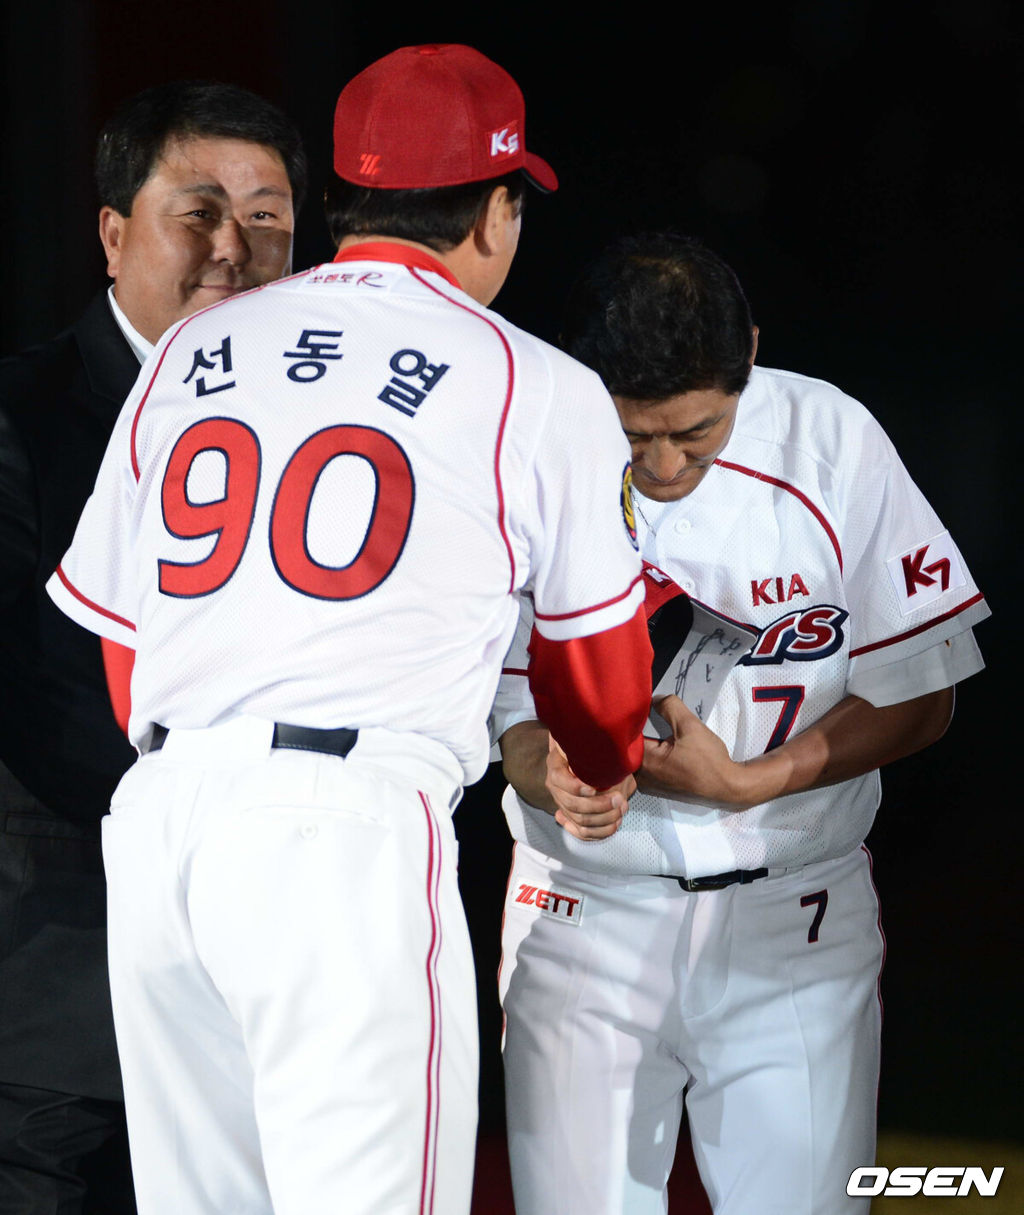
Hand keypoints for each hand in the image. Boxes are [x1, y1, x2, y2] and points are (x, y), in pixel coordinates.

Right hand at [546, 735, 635, 840]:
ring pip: (579, 820)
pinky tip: (614, 824)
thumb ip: (593, 754)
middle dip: (598, 805)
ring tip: (621, 810)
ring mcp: (561, 803)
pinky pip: (582, 832)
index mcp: (556, 765)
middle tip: (619, 799)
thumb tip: (606, 761)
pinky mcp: (571, 817)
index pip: (558, 778)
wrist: (592, 760)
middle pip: (571, 804)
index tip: (593, 788)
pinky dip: (599, 832)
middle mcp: (555, 786)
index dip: (575, 787)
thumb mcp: (590, 748)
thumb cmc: (591, 751)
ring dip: (604, 819)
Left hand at [640, 694, 754, 808]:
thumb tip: (654, 699)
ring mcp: (650, 785)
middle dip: (642, 731)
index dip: (635, 720)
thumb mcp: (690, 726)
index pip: (628, 736)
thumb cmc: (709, 760)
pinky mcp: (659, 788)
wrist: (727, 787)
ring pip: (642, 757)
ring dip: (650, 744)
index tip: (643, 710)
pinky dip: (656, 755)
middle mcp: (643, 777)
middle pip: (633, 747)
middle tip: (654, 719)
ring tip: (663, 733)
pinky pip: (650, 767)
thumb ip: (669, 707)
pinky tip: (670, 748)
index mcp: (646, 762)